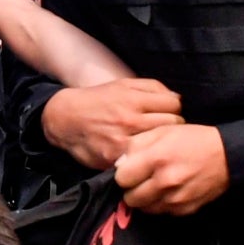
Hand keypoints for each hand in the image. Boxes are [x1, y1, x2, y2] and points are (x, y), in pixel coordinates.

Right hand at [41, 78, 184, 170]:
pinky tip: (144, 153)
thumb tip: (178, 98)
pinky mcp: (115, 159)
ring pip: (162, 143)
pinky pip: (144, 159)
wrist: (65, 119)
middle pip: (173, 124)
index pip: (174, 104)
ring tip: (158, 142)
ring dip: (163, 143)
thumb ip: (152, 87)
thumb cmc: (98, 101)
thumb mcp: (123, 85)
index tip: (168, 112)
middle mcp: (129, 120)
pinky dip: (147, 157)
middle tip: (166, 129)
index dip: (174, 108)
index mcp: (133, 99)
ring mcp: (123, 141)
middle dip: (173, 126)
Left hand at [115, 123, 228, 213]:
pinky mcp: (185, 209)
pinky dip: (162, 204)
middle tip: (142, 179)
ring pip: (145, 208)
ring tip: (156, 185)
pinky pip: (163, 212)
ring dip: (146, 199)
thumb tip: (120, 164)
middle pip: (130, 198)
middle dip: (132, 189)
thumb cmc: (192, 139)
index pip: (121, 178)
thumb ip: (136, 145)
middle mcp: (164, 181)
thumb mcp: (163, 131)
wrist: (227, 155)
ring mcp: (175, 199)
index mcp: (156, 158)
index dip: (124, 173)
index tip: (132, 169)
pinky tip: (170, 191)